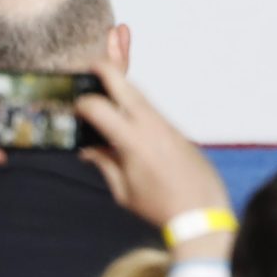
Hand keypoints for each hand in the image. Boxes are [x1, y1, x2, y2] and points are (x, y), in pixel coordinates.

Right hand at [72, 63, 232, 251]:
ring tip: (104, 87)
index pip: (99, 108)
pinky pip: (152, 110)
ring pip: (141, 95)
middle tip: (88, 64)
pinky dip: (136, 105)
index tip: (74, 108)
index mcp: (132, 140)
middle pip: (125, 85)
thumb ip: (105, 164)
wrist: (202, 211)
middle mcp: (151, 125)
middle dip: (104, 69)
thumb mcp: (123, 190)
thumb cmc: (160, 206)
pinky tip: (125, 113)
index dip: (82, 104)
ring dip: (121, 87)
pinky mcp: (177, 131)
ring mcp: (167, 125)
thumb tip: (88, 150)